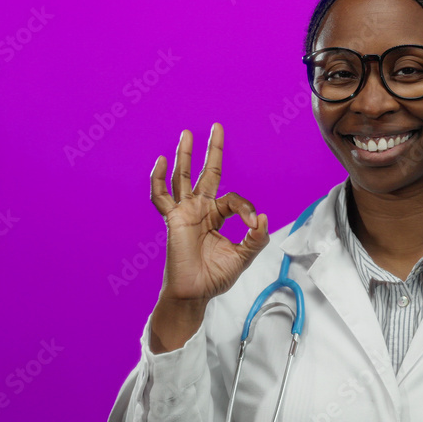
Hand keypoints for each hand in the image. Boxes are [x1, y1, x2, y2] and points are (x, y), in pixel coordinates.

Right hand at [150, 123, 269, 304]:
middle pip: (206, 173)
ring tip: (187, 134)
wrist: (194, 294)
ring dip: (185, 156)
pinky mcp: (173, 220)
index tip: (254, 225)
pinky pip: (161, 197)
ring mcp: (185, 212)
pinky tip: (160, 162)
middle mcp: (200, 210)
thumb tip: (263, 218)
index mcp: (216, 216)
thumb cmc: (214, 277)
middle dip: (212, 151)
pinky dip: (158, 180)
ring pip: (183, 178)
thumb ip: (255, 239)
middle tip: (217, 127)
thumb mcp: (242, 257)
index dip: (247, 209)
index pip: (234, 200)